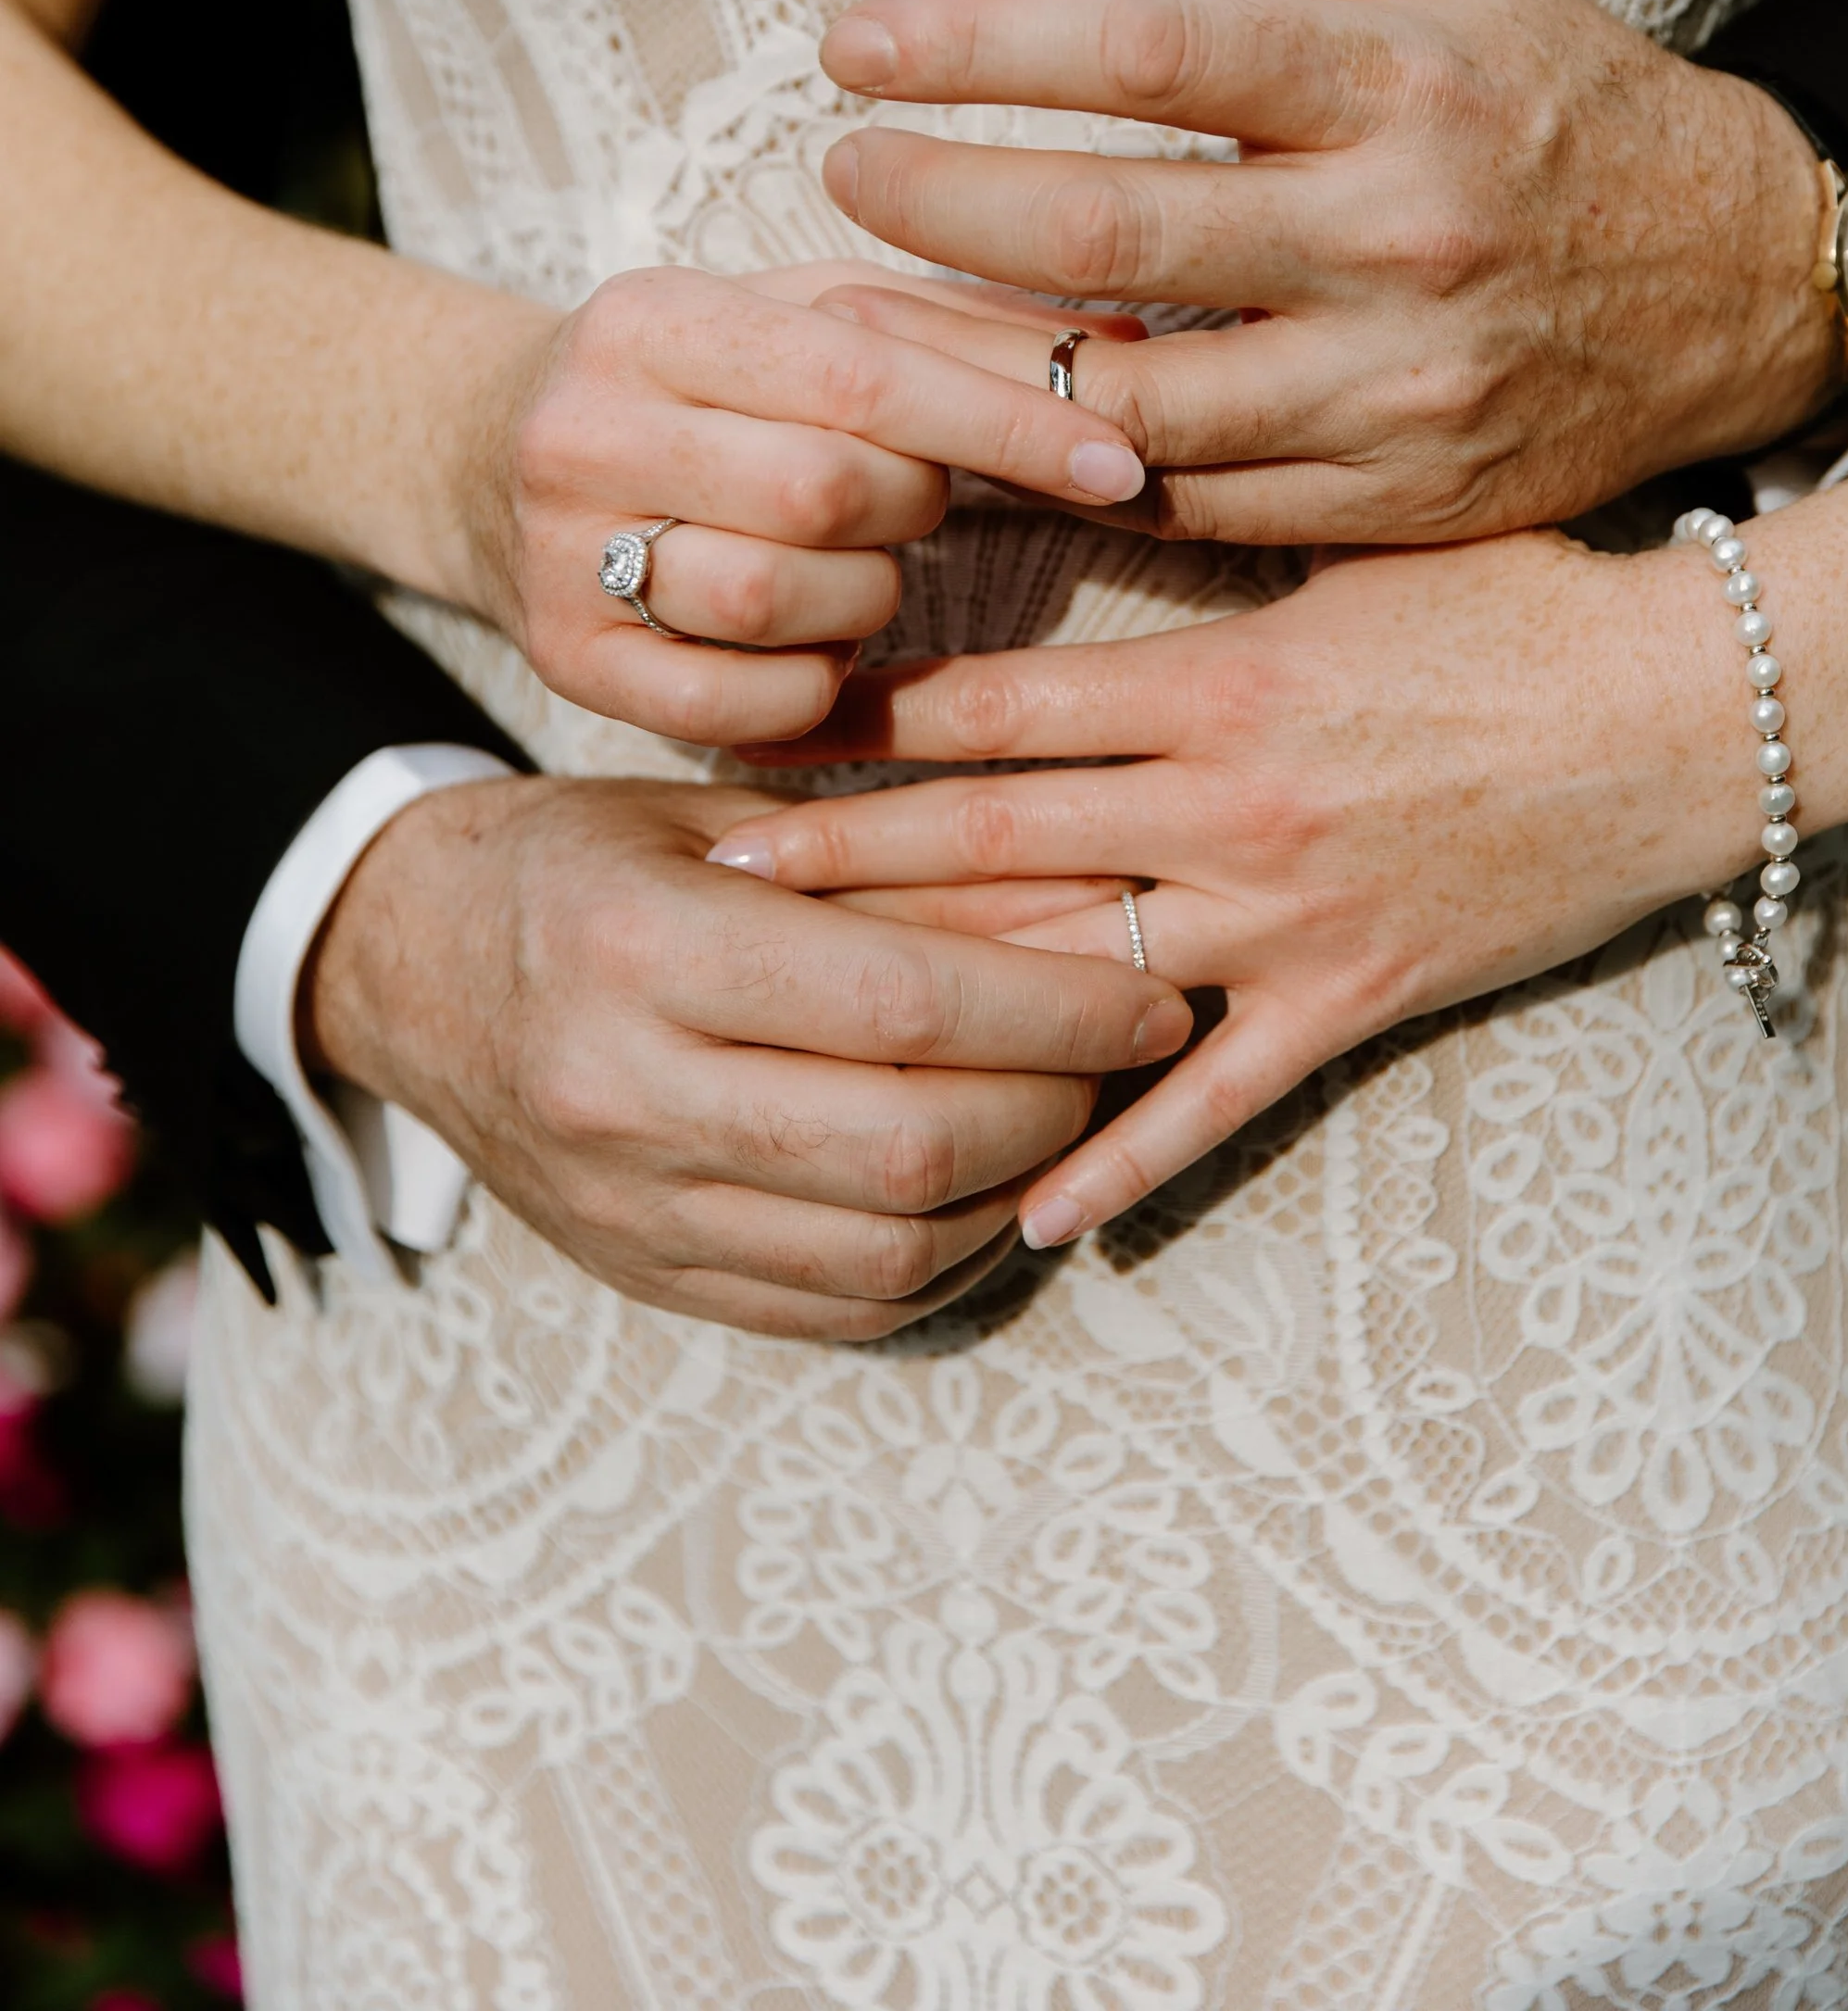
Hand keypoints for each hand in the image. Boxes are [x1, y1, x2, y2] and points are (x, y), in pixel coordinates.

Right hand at [304, 773, 1189, 1335]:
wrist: (410, 965)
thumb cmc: (592, 859)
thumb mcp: (731, 820)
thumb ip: (903, 866)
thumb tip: (1100, 903)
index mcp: (640, 951)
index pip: (902, 1006)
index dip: (1058, 1009)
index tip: (1157, 990)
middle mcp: (623, 1097)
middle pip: (911, 1146)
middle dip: (1062, 1104)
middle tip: (1134, 1054)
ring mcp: (628, 1212)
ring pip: (891, 1248)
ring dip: (1023, 1193)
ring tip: (1077, 1114)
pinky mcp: (646, 1280)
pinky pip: (842, 1308)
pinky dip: (951, 1259)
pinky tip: (996, 1190)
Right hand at [457, 260, 1145, 742]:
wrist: (490, 457)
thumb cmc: (711, 382)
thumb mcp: (809, 315)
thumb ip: (964, 325)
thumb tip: (1132, 345)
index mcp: (651, 317)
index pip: (862, 372)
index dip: (1007, 423)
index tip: (1119, 463)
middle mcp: (582, 430)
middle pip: (825, 492)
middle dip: (915, 507)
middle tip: (919, 500)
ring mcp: (558, 556)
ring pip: (777, 603)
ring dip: (865, 598)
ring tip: (855, 564)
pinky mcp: (561, 666)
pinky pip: (735, 708)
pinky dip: (810, 685)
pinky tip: (811, 642)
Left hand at [702, 536, 1756, 1246]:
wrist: (1685, 713)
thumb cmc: (1527, 606)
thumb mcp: (1361, 550)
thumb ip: (1226, 548)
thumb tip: (1105, 485)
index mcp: (1219, 679)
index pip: (1003, 704)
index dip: (870, 721)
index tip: (761, 727)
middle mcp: (1226, 801)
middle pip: (998, 839)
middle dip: (847, 862)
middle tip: (710, 883)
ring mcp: (1286, 913)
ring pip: (1079, 968)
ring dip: (943, 1003)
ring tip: (815, 1037)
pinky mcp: (1355, 999)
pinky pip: (1218, 1101)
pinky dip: (1123, 1162)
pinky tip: (1031, 1216)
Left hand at [815, 0, 1835, 542]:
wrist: (1737, 278)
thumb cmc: (1552, 94)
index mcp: (1397, 76)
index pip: (1141, 49)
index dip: (973, 45)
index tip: (854, 44)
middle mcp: (1398, 233)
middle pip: (1106, 227)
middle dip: (932, 203)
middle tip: (837, 174)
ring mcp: (1397, 383)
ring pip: (1131, 393)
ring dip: (969, 356)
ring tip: (865, 307)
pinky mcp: (1396, 496)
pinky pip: (1193, 500)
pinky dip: (1076, 457)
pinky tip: (991, 412)